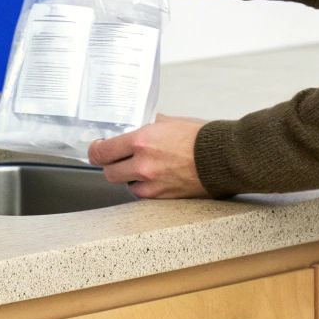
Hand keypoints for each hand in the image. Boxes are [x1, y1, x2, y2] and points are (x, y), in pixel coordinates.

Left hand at [87, 114, 209, 198]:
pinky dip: (144, 188)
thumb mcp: (171, 122)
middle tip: (115, 160)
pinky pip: (143, 195)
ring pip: (126, 185)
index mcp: (141, 141)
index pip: (103, 151)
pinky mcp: (163, 197)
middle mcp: (142, 165)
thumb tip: (143, 126)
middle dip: (110, 165)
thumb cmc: (201, 138)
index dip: (95, 151)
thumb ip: (151, 126)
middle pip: (109, 172)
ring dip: (128, 178)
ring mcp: (152, 184)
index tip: (96, 149)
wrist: (223, 158)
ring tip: (140, 169)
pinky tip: (153, 179)